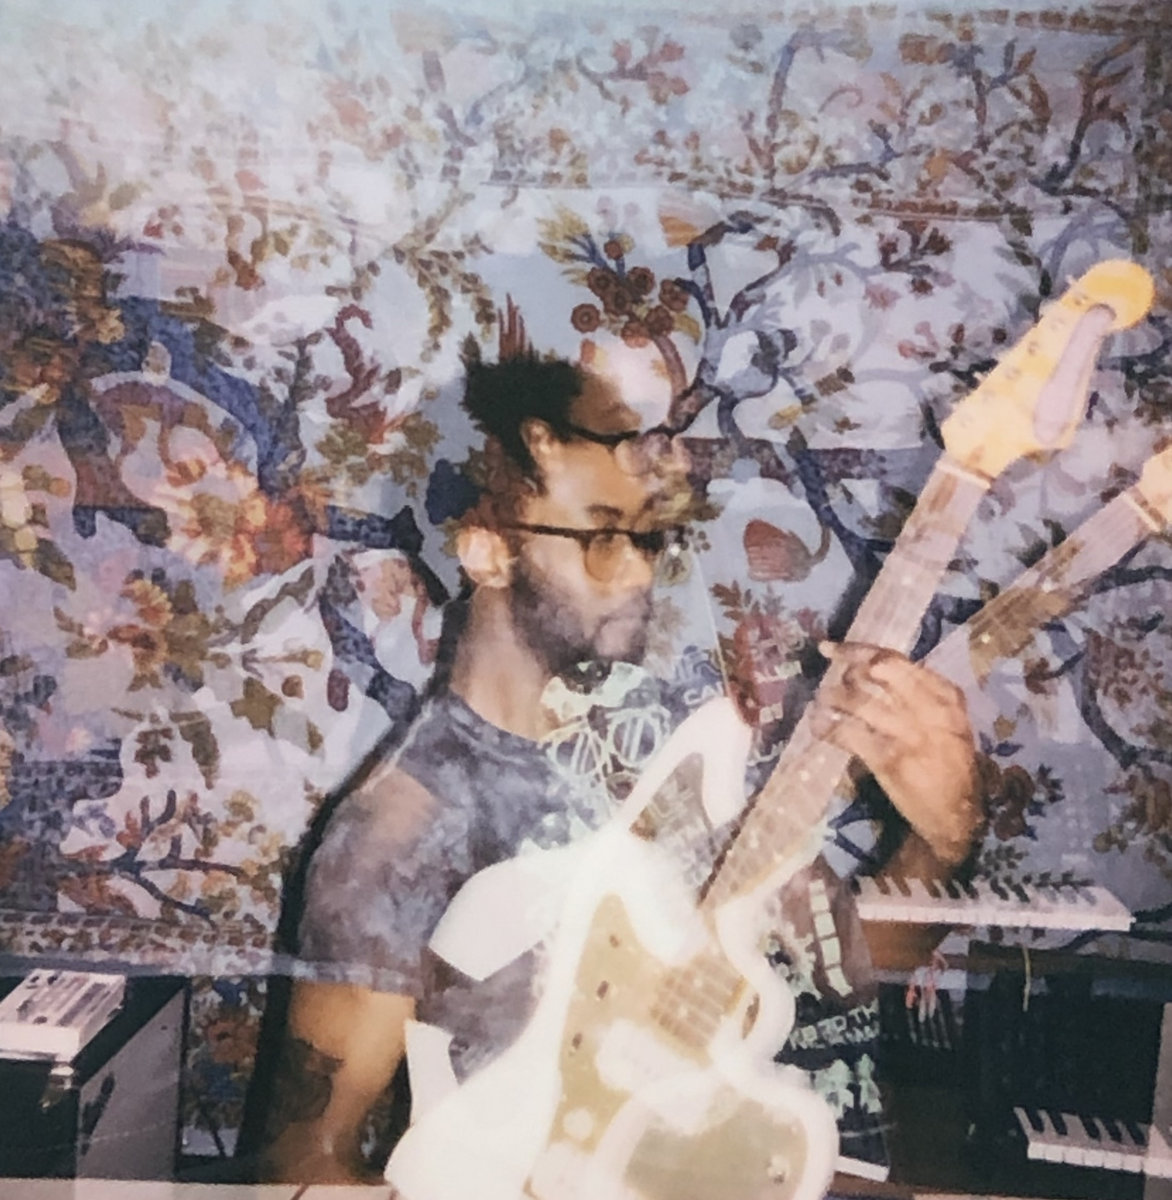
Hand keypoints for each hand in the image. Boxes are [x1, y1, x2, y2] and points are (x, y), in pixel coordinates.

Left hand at [808, 641, 981, 866]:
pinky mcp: (887, 758)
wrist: (957, 812)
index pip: (897, 660)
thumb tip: (874, 668)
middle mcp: (928, 708)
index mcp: (945, 696)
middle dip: (847, 660)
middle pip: (878, 670)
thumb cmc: (950, 763)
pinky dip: (827, 727)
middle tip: (826, 660)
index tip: (837, 647)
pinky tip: (817, 725)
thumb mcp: (949, 721)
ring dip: (832, 696)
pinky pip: (848, 734)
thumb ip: (921, 694)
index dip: (862, 650)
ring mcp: (906, 733)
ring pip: (858, 700)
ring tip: (821, 698)